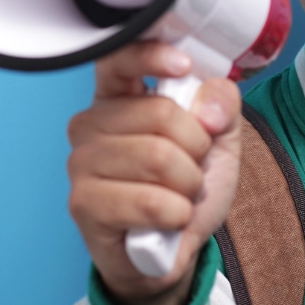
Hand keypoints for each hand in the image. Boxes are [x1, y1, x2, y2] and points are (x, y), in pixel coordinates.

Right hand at [67, 40, 241, 304]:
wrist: (174, 249)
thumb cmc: (186, 185)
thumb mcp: (220, 138)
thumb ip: (222, 105)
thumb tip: (208, 109)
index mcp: (118, 95)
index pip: (119, 58)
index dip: (151, 56)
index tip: (183, 66)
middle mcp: (90, 122)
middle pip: (160, 113)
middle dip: (196, 147)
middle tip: (193, 167)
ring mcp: (81, 162)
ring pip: (158, 157)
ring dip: (189, 184)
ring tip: (181, 194)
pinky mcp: (83, 204)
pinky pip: (148, 201)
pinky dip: (176, 213)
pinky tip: (170, 218)